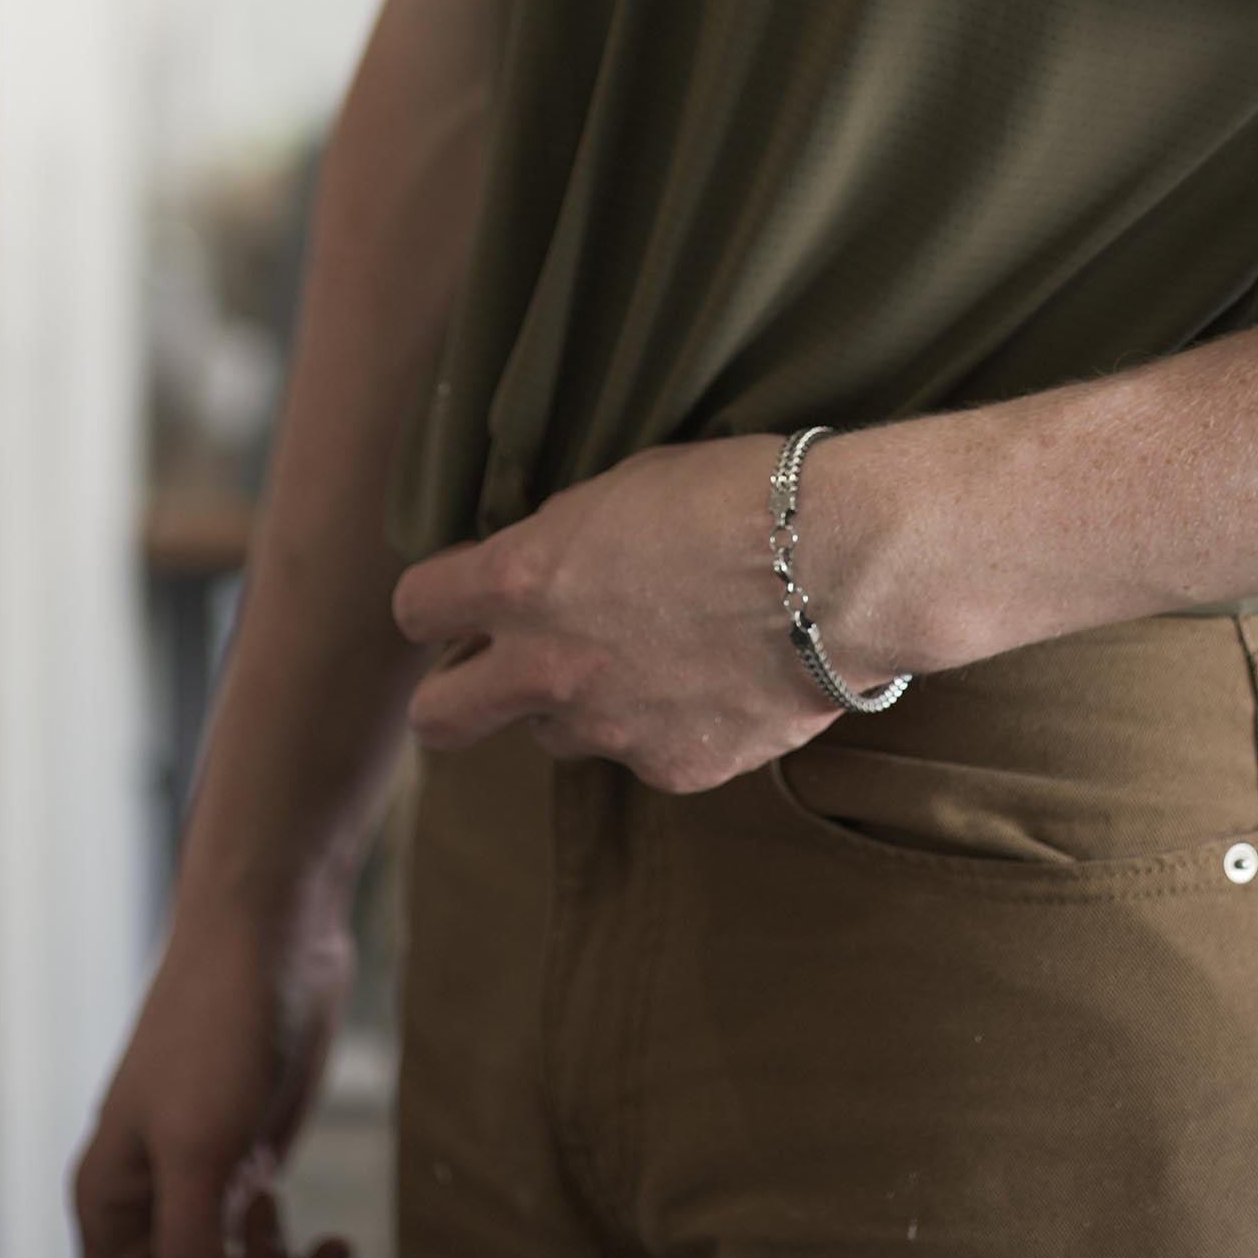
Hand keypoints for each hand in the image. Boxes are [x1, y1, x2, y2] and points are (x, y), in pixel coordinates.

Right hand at [72, 904, 355, 1257]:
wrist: (272, 934)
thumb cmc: (216, 1030)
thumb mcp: (198, 1149)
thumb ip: (189, 1250)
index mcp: (111, 1205)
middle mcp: (153, 1206)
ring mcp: (207, 1188)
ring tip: (321, 1251)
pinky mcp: (254, 1166)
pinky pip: (268, 1251)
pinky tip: (333, 1244)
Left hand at [394, 433, 889, 792]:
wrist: (839, 565)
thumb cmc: (740, 496)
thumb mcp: (626, 488)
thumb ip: (566, 541)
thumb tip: (549, 569)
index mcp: (524, 579)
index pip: (418, 606)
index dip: (438, 604)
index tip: (465, 599)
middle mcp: (547, 667)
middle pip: (441, 716)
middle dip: (456, 695)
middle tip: (501, 668)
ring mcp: (609, 730)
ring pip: (556, 736)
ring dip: (581, 704)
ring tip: (653, 655)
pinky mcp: (674, 769)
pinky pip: (646, 753)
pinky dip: (668, 725)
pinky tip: (718, 679)